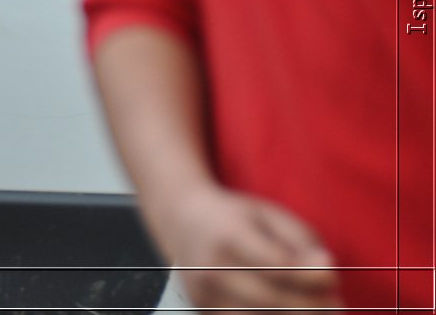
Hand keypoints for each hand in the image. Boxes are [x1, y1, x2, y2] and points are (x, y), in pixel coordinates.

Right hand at [153, 183, 340, 312]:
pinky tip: (289, 311)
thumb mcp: (269, 214)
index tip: (334, 277)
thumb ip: (301, 240)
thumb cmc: (234, 217)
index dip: (310, 276)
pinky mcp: (205, 310)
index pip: (277, 265)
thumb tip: (325, 268)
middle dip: (312, 305)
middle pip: (272, 298)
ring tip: (316, 309)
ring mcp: (204, 293)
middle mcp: (211, 266)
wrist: (183, 221)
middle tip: (336, 303)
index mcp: (228, 234)